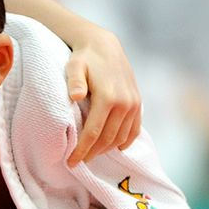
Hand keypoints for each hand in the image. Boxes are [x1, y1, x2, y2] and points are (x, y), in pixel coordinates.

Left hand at [65, 29, 142, 165]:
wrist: (105, 46)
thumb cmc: (84, 58)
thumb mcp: (74, 66)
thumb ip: (74, 80)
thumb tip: (75, 95)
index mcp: (107, 97)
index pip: (94, 133)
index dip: (82, 150)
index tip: (71, 162)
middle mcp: (124, 103)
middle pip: (108, 139)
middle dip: (92, 153)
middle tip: (79, 161)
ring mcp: (133, 104)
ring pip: (121, 137)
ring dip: (106, 149)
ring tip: (91, 153)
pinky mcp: (137, 103)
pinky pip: (134, 129)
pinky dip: (126, 141)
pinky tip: (116, 148)